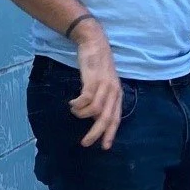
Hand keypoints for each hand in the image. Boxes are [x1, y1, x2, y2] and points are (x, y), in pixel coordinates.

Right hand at [68, 21, 122, 149]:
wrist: (94, 42)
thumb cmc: (97, 65)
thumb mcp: (103, 84)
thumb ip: (101, 100)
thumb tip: (94, 118)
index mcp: (117, 94)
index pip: (116, 118)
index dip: (111, 133)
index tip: (105, 147)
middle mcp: (113, 92)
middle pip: (106, 118)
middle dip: (96, 133)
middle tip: (85, 143)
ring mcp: (104, 85)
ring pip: (94, 110)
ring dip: (81, 114)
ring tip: (73, 110)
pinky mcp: (93, 79)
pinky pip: (85, 99)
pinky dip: (77, 104)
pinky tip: (72, 103)